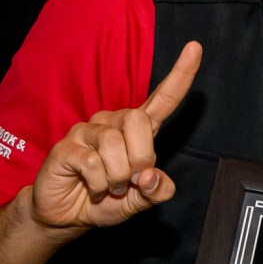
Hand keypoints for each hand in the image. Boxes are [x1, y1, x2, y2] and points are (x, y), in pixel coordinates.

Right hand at [30, 42, 199, 229]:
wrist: (67, 215)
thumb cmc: (107, 200)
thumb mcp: (142, 200)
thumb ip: (158, 190)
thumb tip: (151, 176)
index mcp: (137, 131)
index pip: (163, 99)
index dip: (180, 75)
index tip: (195, 48)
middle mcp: (113, 123)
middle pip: (138, 121)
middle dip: (140, 158)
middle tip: (130, 180)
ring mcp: (87, 131)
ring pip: (114, 145)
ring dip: (117, 177)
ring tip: (109, 187)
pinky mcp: (67, 146)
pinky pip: (92, 162)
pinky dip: (99, 184)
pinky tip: (93, 188)